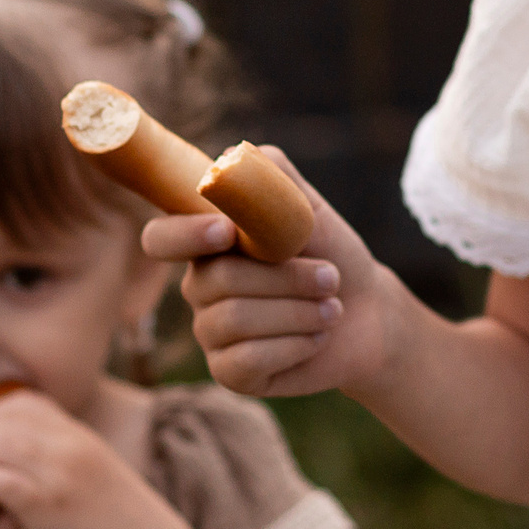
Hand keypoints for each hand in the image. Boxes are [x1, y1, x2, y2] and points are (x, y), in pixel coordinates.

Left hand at [0, 393, 192, 528]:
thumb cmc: (115, 516)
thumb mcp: (91, 471)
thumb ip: (59, 458)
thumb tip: (19, 459)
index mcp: (77, 435)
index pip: (24, 404)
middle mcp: (68, 445)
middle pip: (6, 421)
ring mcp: (60, 473)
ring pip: (1, 445)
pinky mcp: (50, 504)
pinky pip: (5, 481)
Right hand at [140, 147, 402, 397]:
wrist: (367, 312)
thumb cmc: (332, 253)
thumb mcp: (309, 209)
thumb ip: (273, 177)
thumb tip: (240, 157)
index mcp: (208, 242)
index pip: (161, 239)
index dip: (184, 235)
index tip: (226, 231)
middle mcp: (200, 286)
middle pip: (217, 281)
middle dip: (285, 278)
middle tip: (331, 276)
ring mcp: (211, 332)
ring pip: (234, 320)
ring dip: (297, 311)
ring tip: (332, 307)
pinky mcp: (229, 372)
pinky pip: (245, 360)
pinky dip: (293, 346)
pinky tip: (315, 338)